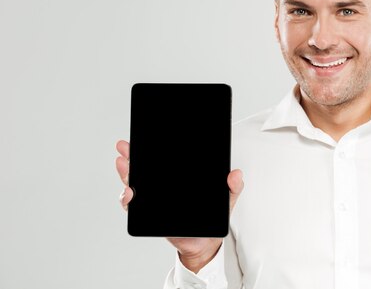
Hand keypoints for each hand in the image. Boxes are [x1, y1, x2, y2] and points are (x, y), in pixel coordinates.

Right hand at [115, 139, 243, 272]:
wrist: (206, 243)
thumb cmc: (213, 218)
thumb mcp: (227, 198)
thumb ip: (233, 186)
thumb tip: (235, 174)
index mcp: (180, 179)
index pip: (164, 160)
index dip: (153, 148)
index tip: (145, 137)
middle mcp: (163, 187)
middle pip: (144, 168)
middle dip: (132, 155)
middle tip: (125, 146)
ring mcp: (155, 200)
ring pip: (135, 184)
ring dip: (126, 174)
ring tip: (124, 164)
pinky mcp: (149, 216)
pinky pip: (134, 207)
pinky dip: (128, 200)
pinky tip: (129, 194)